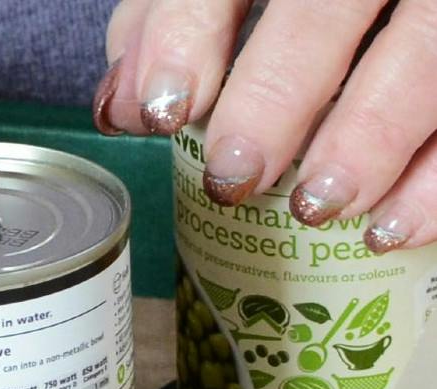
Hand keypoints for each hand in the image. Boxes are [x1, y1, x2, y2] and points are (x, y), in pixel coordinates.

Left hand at [95, 0, 436, 252]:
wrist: (394, 3)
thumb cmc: (311, 3)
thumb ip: (176, 22)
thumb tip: (121, 102)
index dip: (189, 26)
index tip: (162, 108)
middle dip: (280, 86)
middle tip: (235, 173)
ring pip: (432, 44)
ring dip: (375, 130)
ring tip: (317, 204)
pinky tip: (391, 227)